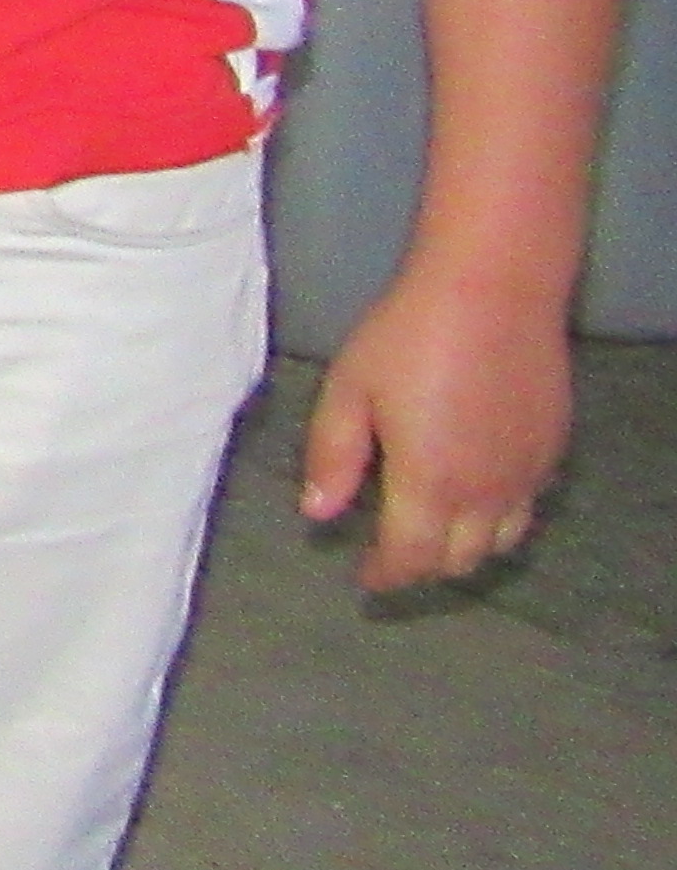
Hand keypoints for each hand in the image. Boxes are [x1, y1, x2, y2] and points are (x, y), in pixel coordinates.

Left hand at [302, 256, 571, 591]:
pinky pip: (528, 506)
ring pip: (502, 542)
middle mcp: (485, 492)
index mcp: (429, 484)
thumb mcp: (349, 391)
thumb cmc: (410, 334)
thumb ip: (333, 458)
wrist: (493, 290)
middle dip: (423, 567)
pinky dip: (499, 518)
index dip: (385, 576)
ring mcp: (526, 474)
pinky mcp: (551, 450)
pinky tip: (474, 493)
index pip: (410, 559)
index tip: (366, 579)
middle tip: (394, 556)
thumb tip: (318, 513)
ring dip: (466, 549)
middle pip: (459, 560)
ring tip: (433, 534)